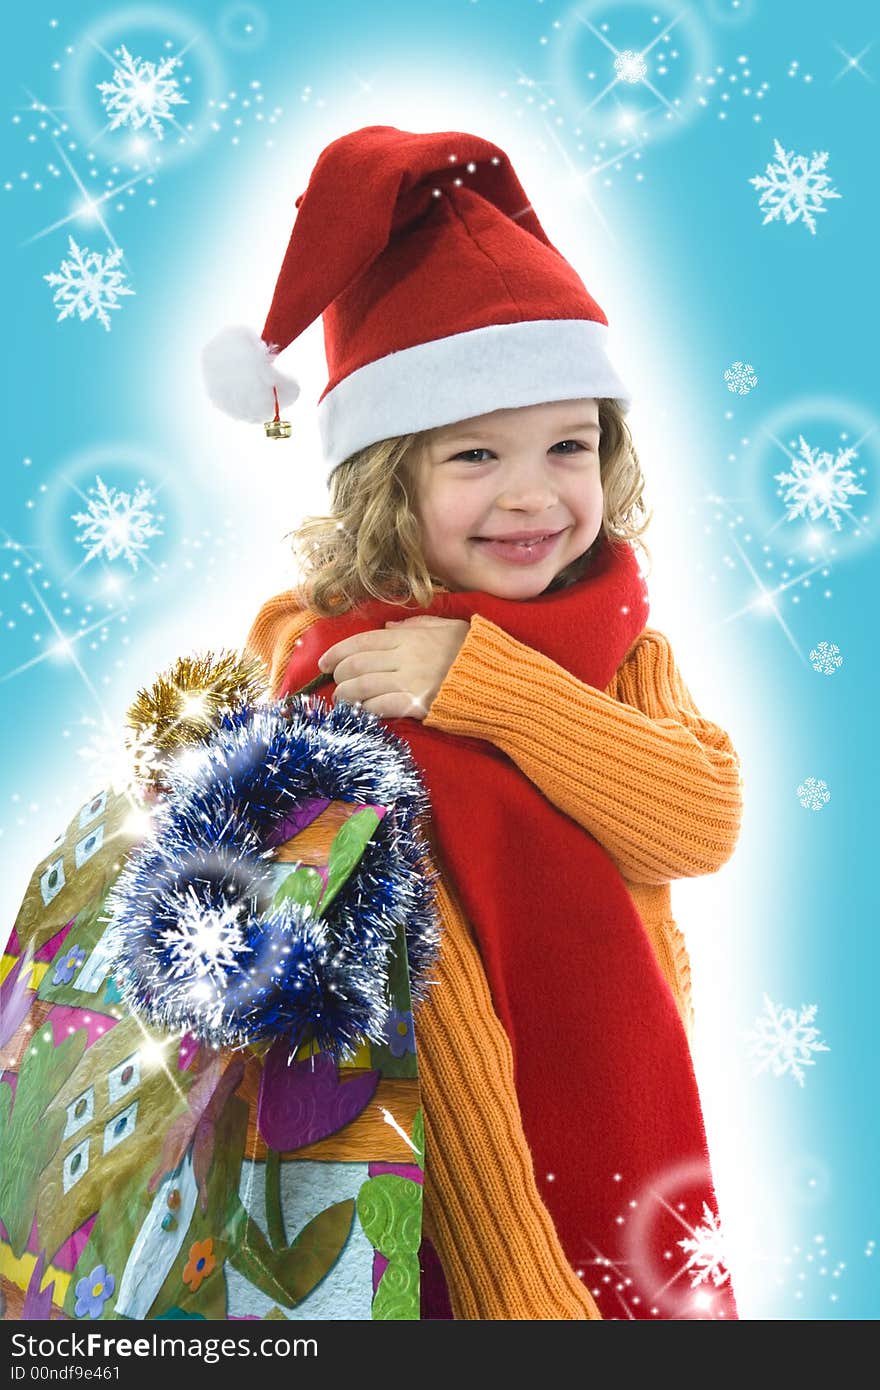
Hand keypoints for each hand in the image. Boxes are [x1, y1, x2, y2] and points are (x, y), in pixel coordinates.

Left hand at [317, 615, 470, 719]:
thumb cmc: (475, 652)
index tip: (324, 662)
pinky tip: (360, 712)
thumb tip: (387, 629)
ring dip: (346, 694)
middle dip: (339, 674)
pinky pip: (380, 706)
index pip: (362, 641)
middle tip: (334, 682)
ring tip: (342, 699)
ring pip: (362, 686)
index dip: (337, 651)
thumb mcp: (447, 627)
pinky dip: (365, 710)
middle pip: (357, 664)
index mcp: (410, 636)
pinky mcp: (416, 704)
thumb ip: (415, 625)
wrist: (498, 679)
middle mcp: (404, 657)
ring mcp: (409, 681)